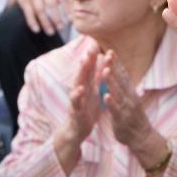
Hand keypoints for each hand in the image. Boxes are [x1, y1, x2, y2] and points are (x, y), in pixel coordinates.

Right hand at [9, 0, 69, 34]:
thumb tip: (78, 11)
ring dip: (45, 22)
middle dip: (56, 17)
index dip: (67, 8)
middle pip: (51, 4)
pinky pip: (28, 12)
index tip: (70, 20)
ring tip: (51, 32)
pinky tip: (37, 30)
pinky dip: (32, 22)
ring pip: (40, 10)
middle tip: (60, 28)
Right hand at [53, 41, 104, 173]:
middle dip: (87, 60)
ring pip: (77, 84)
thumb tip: (102, 64)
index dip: (93, 57)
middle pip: (83, 73)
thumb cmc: (85, 110)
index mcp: (86, 86)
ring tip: (84, 62)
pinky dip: (77, 96)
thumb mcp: (92, 93)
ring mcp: (76, 101)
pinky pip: (76, 103)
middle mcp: (79, 91)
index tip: (97, 43)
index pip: (90, 69)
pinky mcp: (76, 112)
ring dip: (80, 73)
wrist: (75, 132)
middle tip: (91, 47)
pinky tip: (80, 89)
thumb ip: (96, 79)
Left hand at [98, 52, 166, 168]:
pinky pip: (116, 110)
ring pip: (118, 93)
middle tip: (108, 54)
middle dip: (114, 67)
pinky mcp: (122, 119)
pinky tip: (106, 96)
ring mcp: (127, 108)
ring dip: (112, 82)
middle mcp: (130, 98)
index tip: (110, 51)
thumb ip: (124, 88)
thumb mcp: (131, 100)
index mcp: (130, 93)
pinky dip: (111, 103)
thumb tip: (118, 74)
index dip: (117, 63)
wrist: (142, 137)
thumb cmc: (134, 118)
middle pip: (121, 80)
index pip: (123, 75)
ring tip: (105, 71)